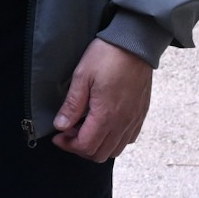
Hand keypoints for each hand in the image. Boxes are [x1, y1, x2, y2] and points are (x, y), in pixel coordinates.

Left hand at [52, 38, 153, 162]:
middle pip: (100, 154)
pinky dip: (113, 140)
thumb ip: (72, 105)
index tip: (58, 136)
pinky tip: (103, 124)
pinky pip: (128, 139)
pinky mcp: (141, 115)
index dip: (68, 145)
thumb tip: (61, 126)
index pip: (86, 146)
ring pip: (115, 150)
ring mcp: (134, 120)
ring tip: (84, 127)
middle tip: (68, 132)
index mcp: (107, 115)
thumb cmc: (107, 57)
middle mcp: (123, 123)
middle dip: (80, 147)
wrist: (135, 44)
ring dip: (97, 145)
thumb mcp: (82, 77)